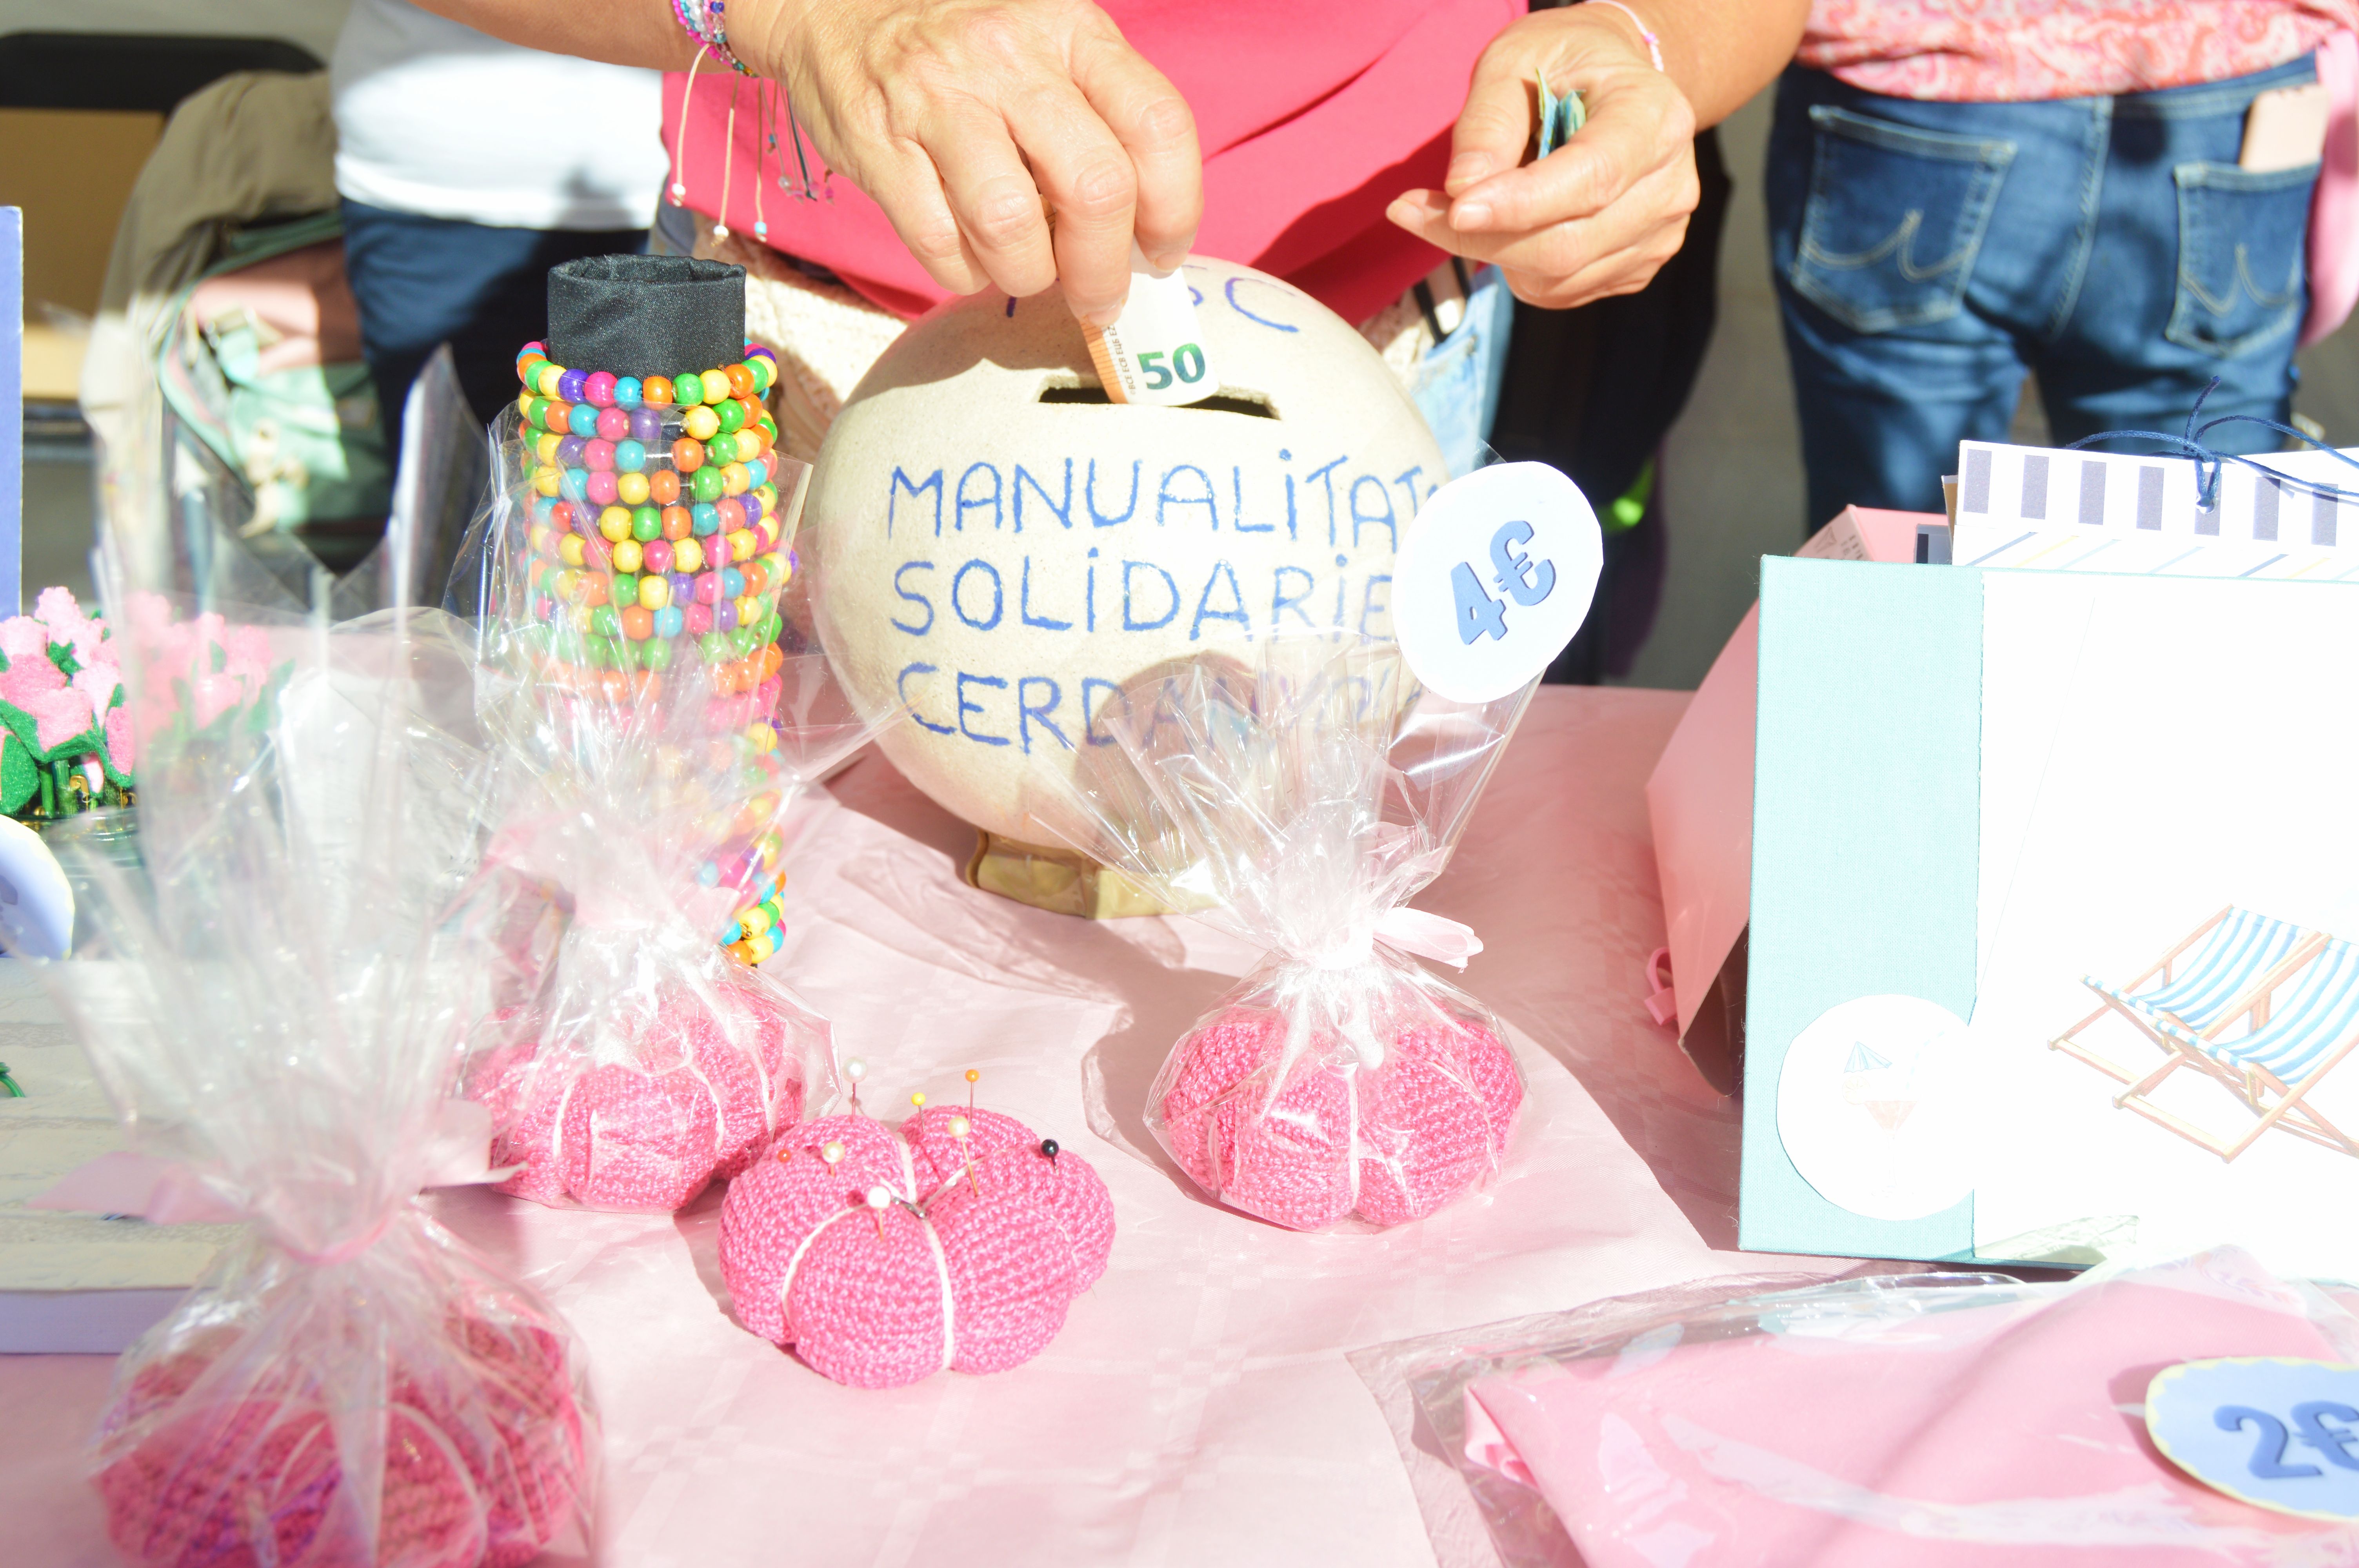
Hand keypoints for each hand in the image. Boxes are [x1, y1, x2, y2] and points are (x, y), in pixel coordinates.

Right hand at [734, 0, 1201, 323]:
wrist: (835, 6)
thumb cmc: (965, 48)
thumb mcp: (1047, 50)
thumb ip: (1100, 123)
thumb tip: (1142, 233)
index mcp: (1071, 30)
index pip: (1157, 126)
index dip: (1174, 208)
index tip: (1161, 249)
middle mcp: (1009, 58)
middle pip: (1095, 188)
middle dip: (1104, 269)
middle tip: (1099, 296)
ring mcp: (939, 101)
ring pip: (1013, 226)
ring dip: (1029, 274)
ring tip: (1026, 269)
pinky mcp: (879, 147)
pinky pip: (940, 245)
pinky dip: (964, 272)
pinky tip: (969, 253)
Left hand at [1387, 5, 1698, 309]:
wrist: (1613, 83)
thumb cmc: (1561, 65)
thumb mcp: (1514, 60)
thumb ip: (1488, 121)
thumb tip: (1464, 190)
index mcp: (1652, 117)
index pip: (1591, 178)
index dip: (1519, 205)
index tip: (1454, 210)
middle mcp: (1670, 183)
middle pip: (1567, 245)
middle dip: (1482, 239)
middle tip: (1417, 211)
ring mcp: (1661, 232)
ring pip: (1557, 278)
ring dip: (1494, 253)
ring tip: (1475, 205)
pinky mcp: (1639, 265)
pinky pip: (1561, 291)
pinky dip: (1517, 269)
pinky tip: (1513, 224)